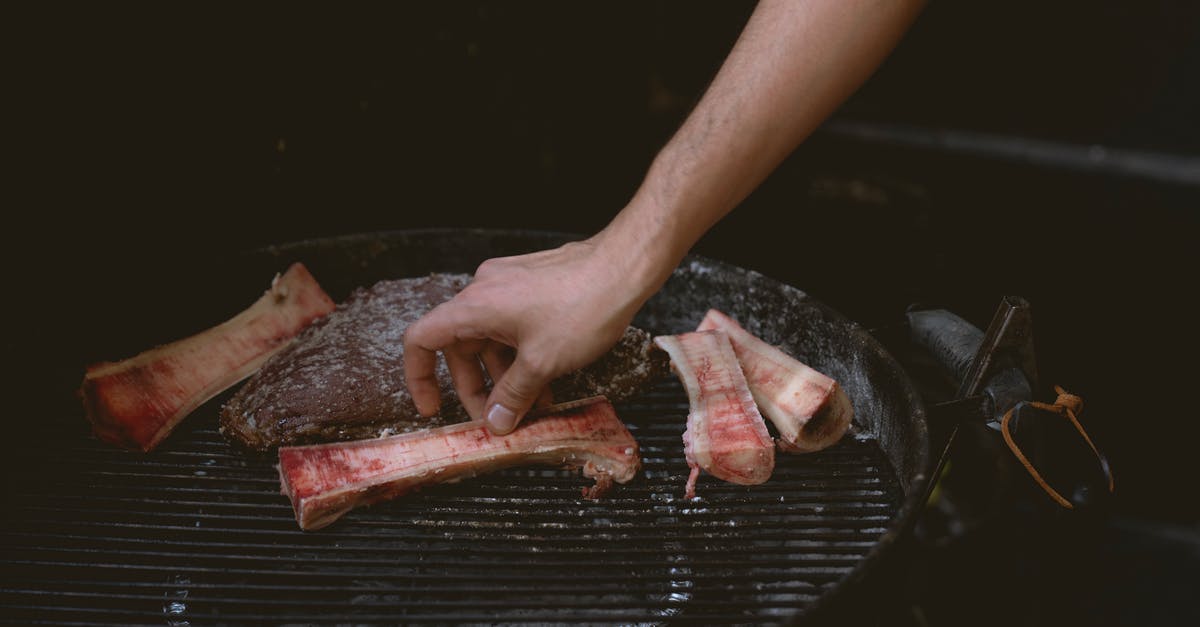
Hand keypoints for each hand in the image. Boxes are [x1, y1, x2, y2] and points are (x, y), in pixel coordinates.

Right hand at [403, 236, 652, 433]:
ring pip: (491, 338)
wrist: (624, 267)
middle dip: (476, 387)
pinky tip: (547, 382)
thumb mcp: (542, 363)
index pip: (421, 340)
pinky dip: (521, 355)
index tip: (433, 406)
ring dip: (505, 375)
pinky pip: (513, 326)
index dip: (419, 378)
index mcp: (474, 306)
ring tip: (533, 406)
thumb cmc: (583, 306)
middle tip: (496, 418)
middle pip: (460, 346)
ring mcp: (509, 285)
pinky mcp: (531, 285)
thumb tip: (495, 422)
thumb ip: (512, 396)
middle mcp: (484, 290)